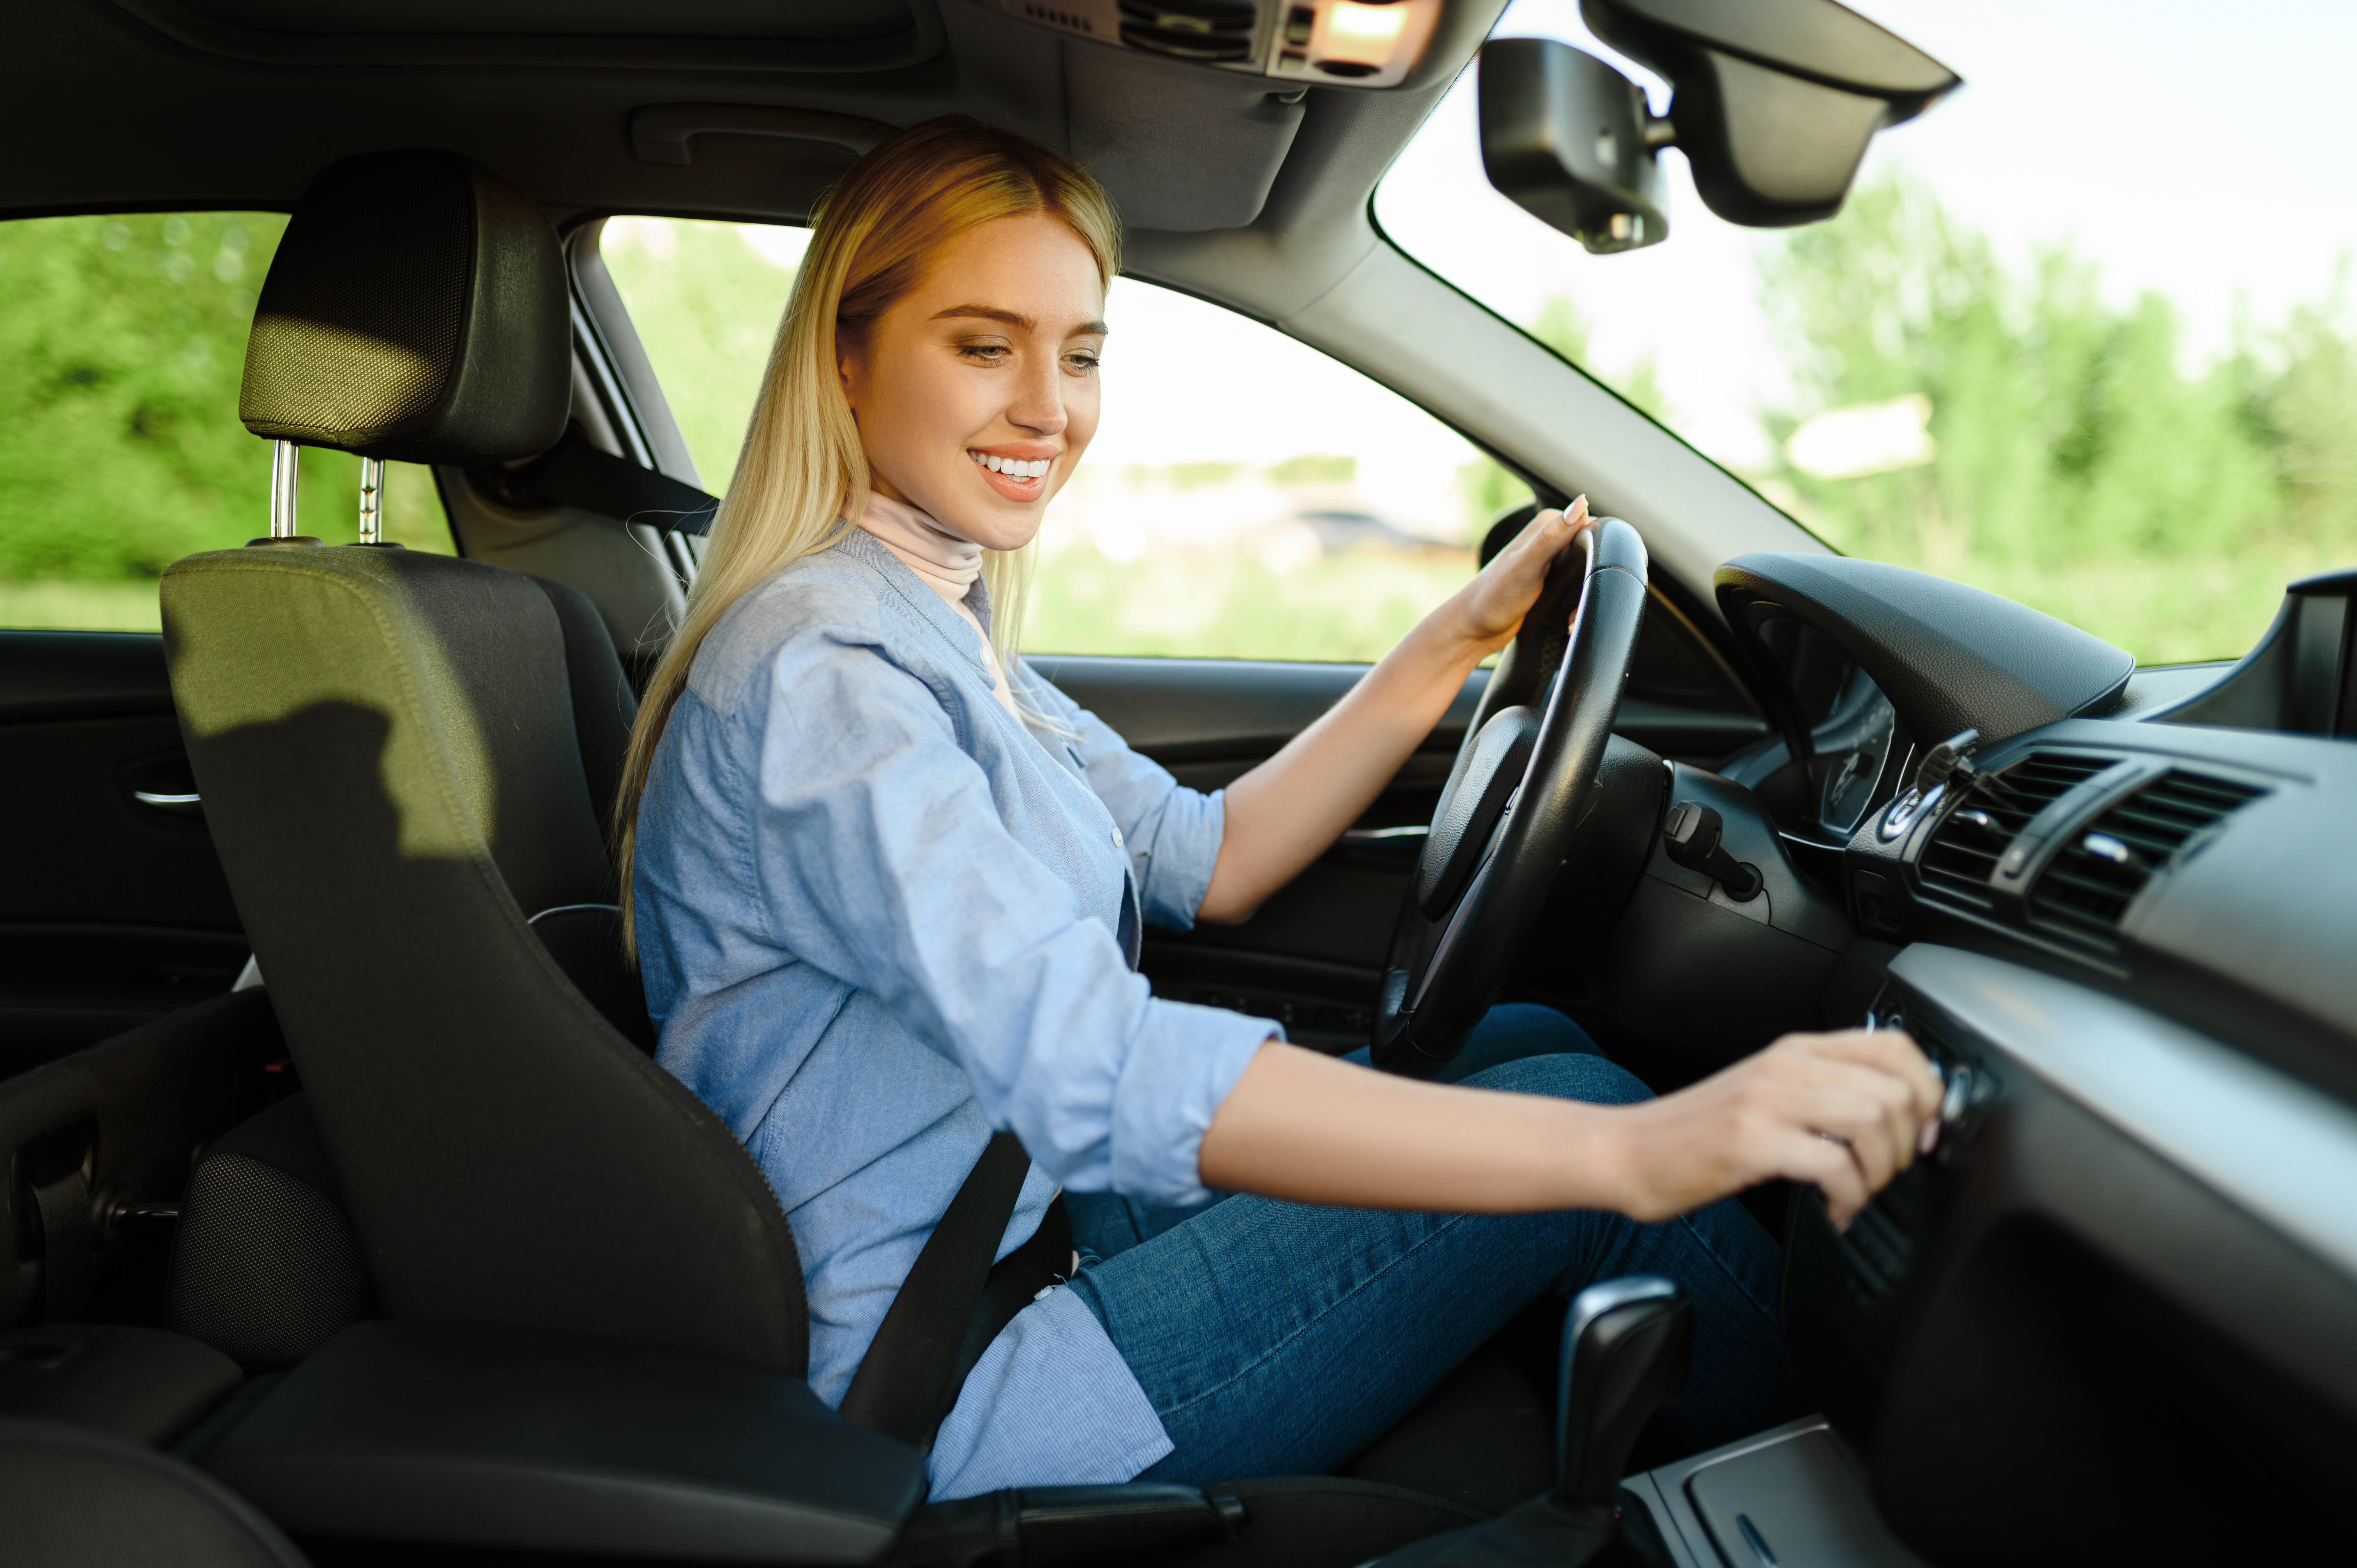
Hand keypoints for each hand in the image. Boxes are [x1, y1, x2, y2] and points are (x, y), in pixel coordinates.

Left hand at [1448, 495, 1589, 658]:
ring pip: (1587, 573)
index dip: (1599, 553)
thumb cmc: (1493, 597)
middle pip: (1593, 552)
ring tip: (1571, 620)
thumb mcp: (1526, 565)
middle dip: (1592, 582)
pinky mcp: (1552, 581)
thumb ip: (1552, 536)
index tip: (1590, 580)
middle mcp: (1550, 539)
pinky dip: (1576, 606)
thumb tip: (1582, 503)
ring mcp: (1551, 561)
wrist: (1474, 629)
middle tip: (1575, 612)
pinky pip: (1577, 589)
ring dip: (1584, 599)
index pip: (1592, 526)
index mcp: (1547, 525)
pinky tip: (1568, 621)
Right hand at [1605, 1029, 1943, 1228]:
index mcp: (1795, 1050)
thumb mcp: (1767, 1095)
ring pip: (1874, 1120)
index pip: (1895, 1046)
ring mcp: (1767, 1101)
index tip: (1922, 1130)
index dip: (1928, 1090)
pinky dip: (1849, 1198)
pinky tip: (1835, 1211)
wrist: (1629, 1152)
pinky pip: (1834, 1166)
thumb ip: (1822, 1093)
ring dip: (1882, 1171)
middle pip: (1896, 1089)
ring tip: (1859, 1193)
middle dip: (1909, 1144)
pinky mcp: (1751, 1142)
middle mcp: (1785, 1066)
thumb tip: (1894, 1116)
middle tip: (1887, 1173)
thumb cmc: (1697, 1133)